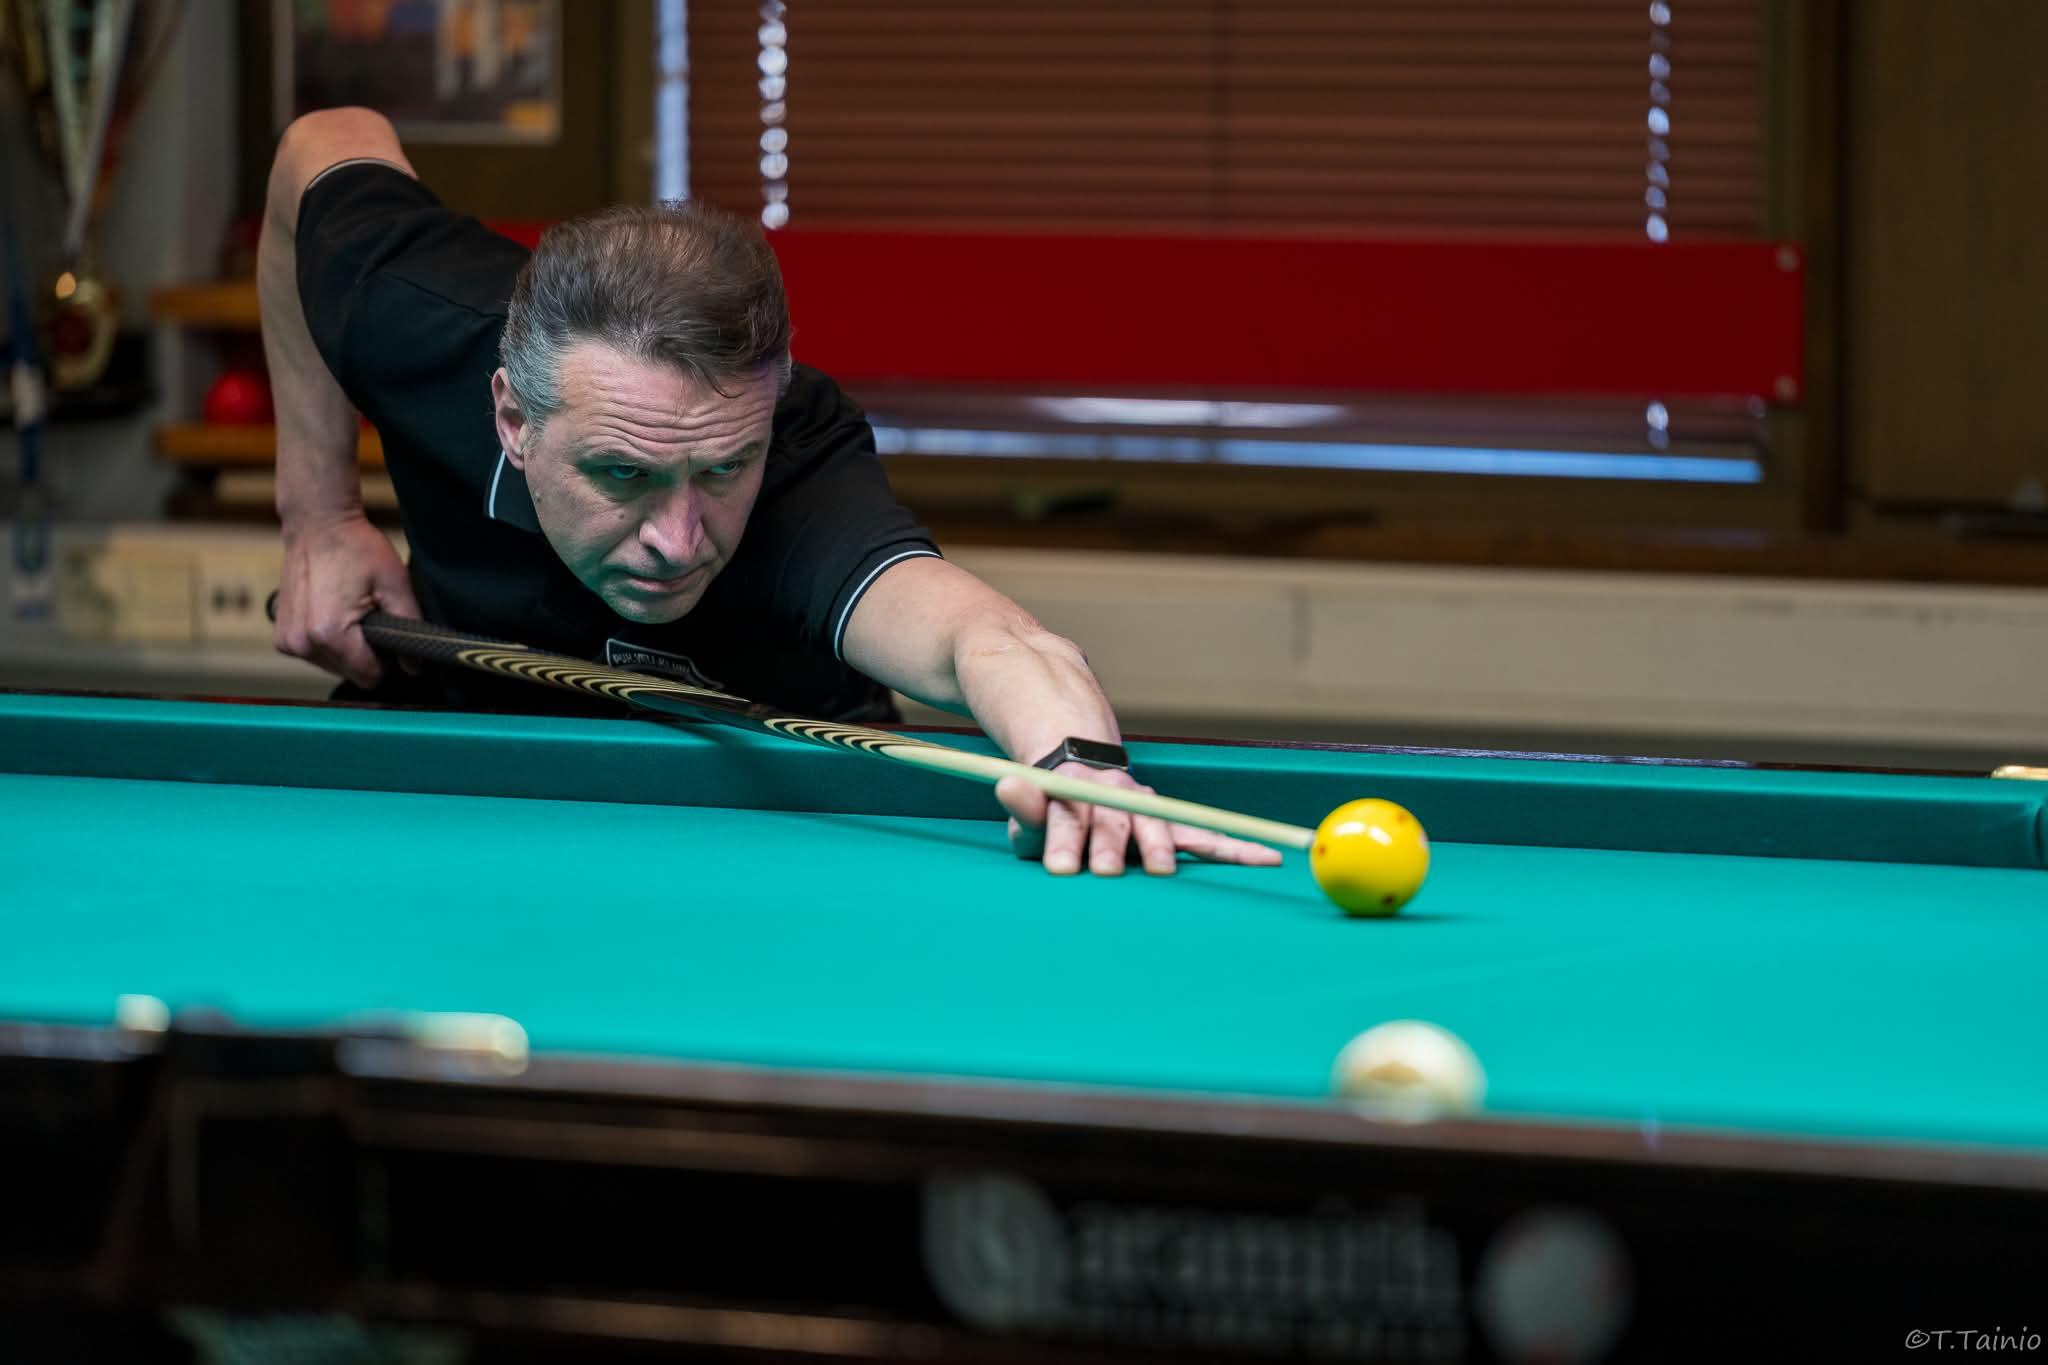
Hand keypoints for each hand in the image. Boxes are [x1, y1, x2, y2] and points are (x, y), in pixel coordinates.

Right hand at [273, 512, 419, 687]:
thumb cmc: (357, 549)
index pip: (369, 676)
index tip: (388, 633)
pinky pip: (315, 655)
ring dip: (346, 648)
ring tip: (350, 611)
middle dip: (365, 653)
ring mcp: (286, 641)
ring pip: (333, 666)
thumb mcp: (395, 584)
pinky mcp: (280, 637)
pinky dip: (327, 642)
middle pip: (350, 673)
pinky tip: (332, 613)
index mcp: (329, 634)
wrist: (317, 524)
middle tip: (369, 615)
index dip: (387, 660)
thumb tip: (414, 667)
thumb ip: (408, 627)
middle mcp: (302, 643)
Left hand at [995, 763, 1284, 876]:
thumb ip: (1024, 806)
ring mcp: (1148, 810)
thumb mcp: (1030, 808)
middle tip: (1102, 871)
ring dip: (1163, 847)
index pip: (1068, 814)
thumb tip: (1006, 783)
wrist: (1084, 767)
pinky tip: (1265, 858)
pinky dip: (1233, 849)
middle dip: (1107, 846)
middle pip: (1114, 821)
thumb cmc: (1052, 806)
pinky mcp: (1172, 827)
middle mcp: (1118, 798)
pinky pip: (1205, 839)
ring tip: (1163, 869)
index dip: (1062, 838)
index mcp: (1078, 792)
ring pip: (1162, 825)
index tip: (1057, 866)